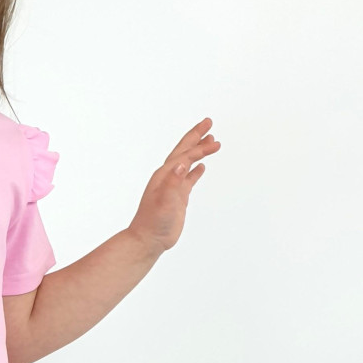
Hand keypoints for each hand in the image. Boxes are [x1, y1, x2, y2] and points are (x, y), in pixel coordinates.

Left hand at [128, 118, 220, 253]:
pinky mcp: (177, 197)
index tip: (215, 143)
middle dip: (196, 136)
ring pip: (187, 162)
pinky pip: (188, 179)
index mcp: (164, 176)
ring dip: (198, 151)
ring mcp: (172, 187)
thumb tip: (182, 165)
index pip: (185, 156)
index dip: (200, 148)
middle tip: (209, 122)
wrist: (147, 240)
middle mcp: (168, 178)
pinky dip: (195, 171)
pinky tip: (201, 167)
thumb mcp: (165, 202)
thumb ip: (173, 183)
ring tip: (211, 140)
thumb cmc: (153, 223)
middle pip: (184, 151)